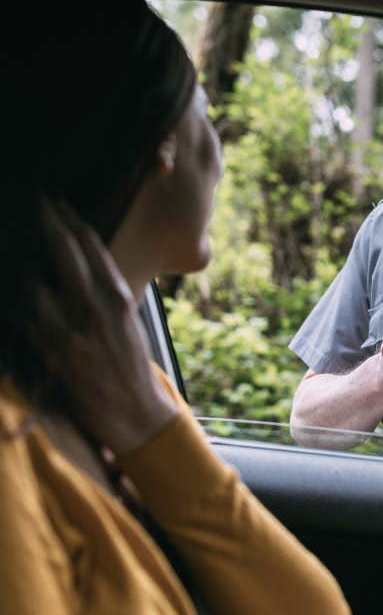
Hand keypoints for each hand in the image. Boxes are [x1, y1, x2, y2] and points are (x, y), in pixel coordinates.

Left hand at [29, 198, 177, 454]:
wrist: (135, 413)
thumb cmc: (131, 368)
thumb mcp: (127, 323)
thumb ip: (105, 295)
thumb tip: (84, 269)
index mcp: (119, 298)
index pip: (92, 247)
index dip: (72, 220)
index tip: (57, 203)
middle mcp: (95, 307)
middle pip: (63, 251)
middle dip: (46, 221)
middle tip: (35, 201)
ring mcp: (71, 329)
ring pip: (34, 280)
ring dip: (23, 263)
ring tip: (16, 245)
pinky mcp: (51, 351)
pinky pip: (24, 315)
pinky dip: (18, 300)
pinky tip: (15, 288)